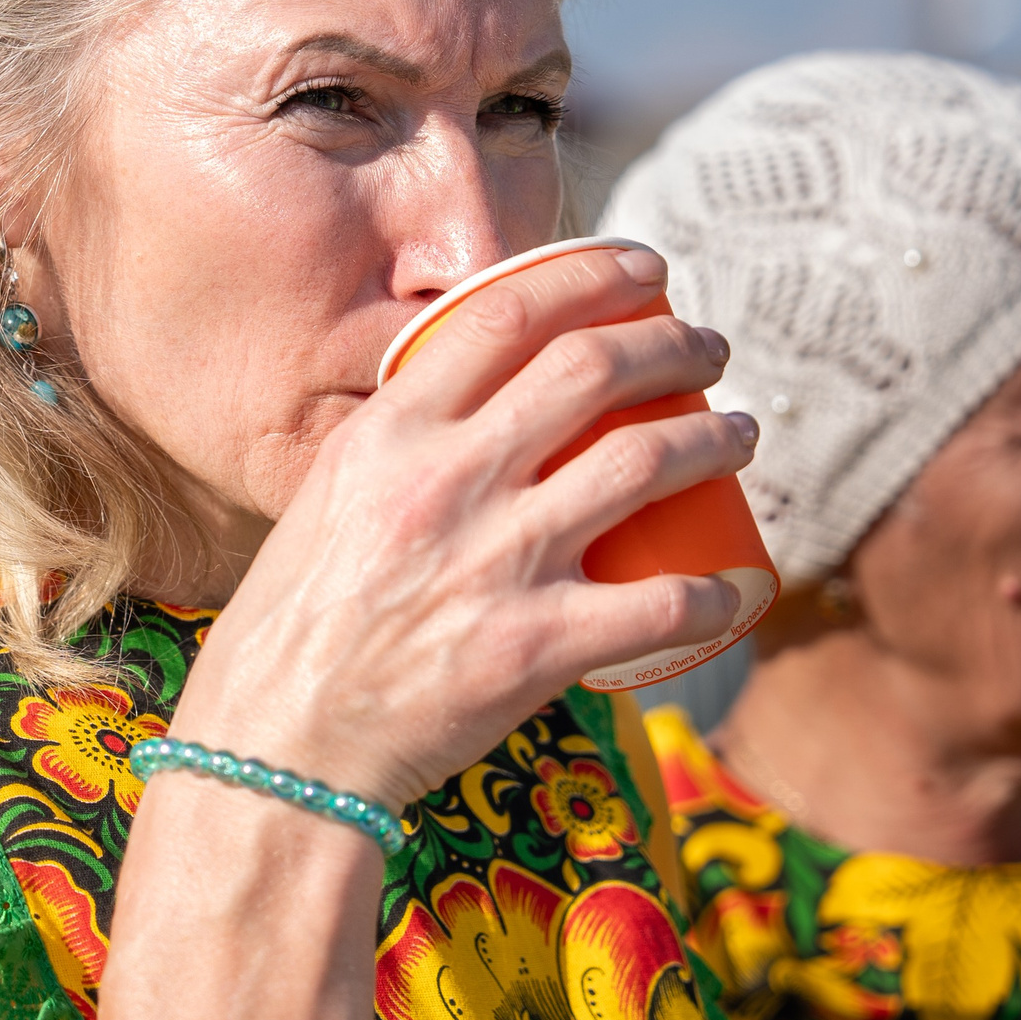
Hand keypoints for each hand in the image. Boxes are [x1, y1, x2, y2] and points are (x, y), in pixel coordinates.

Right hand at [167, 245, 755, 812]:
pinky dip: (717, 589)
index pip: (506, 313)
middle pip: (592, 368)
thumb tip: (476, 411)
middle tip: (706, 346)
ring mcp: (497, 560)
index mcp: (391, 433)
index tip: (639, 271)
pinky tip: (739, 583)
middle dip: (671, 343)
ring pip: (644, 461)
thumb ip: (400, 449)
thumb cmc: (296, 629)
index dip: (590, 275)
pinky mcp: (536, 645)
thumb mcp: (329, 499)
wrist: (278, 748)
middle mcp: (448, 479)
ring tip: (741, 432)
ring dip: (714, 437)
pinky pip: (662, 602)